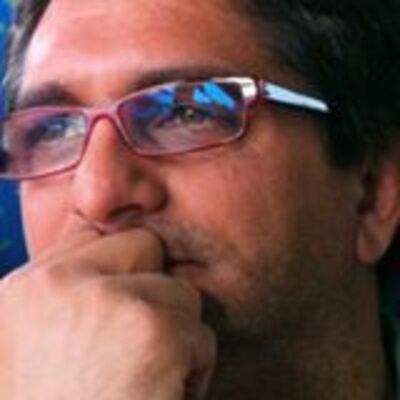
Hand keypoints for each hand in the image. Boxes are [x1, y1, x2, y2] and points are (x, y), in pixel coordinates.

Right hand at [0, 228, 215, 399]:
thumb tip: (109, 243)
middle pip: (143, 245)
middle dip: (152, 292)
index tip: (125, 305)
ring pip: (178, 290)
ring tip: (142, 386)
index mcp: (23, 291)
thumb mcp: (36, 351)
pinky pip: (198, 331)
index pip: (94, 236)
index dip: (121, 268)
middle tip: (135, 349)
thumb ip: (73, 297)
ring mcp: (101, 300)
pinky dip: (193, 370)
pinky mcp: (150, 329)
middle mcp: (54, 284)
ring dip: (175, 337)